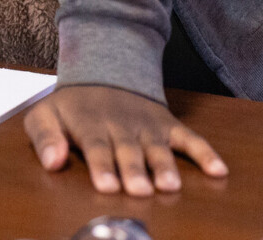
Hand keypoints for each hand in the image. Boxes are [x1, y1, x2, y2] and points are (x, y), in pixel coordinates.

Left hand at [24, 84, 227, 195]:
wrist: (102, 72)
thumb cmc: (71, 106)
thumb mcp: (44, 115)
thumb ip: (44, 137)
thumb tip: (51, 161)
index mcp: (89, 123)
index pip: (95, 146)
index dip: (101, 165)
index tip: (107, 185)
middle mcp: (121, 125)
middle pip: (128, 150)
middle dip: (134, 170)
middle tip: (138, 190)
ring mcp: (147, 126)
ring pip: (157, 147)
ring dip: (165, 165)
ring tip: (170, 185)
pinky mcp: (168, 126)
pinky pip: (190, 138)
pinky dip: (205, 153)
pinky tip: (218, 170)